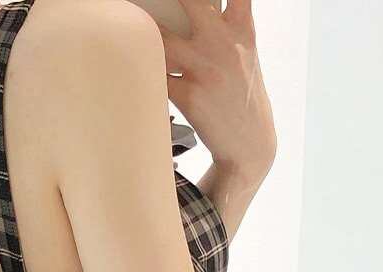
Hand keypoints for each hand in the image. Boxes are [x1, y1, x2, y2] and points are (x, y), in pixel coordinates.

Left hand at [155, 0, 276, 191]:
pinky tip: (139, 73)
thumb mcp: (245, 54)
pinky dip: (146, 72)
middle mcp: (225, 45)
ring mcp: (205, 69)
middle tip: (151, 2)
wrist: (249, 145)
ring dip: (147, 36)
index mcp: (243, 30)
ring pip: (162, 39)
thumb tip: (194, 6)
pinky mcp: (188, 96)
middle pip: (192, 1)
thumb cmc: (242, 95)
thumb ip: (226, 25)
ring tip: (133, 37)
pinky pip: (156, 76)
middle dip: (171, 0)